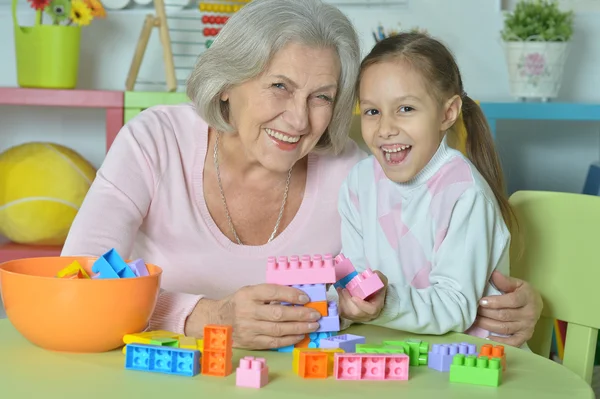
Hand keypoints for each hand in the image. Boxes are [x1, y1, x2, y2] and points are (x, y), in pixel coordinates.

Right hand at [189, 284, 321, 349]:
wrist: (217, 320)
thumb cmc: (239, 304)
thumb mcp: (250, 292)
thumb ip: (269, 293)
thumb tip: (297, 296)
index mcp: (248, 294)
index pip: (272, 292)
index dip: (291, 294)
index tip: (305, 297)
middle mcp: (247, 311)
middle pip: (278, 313)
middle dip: (300, 314)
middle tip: (315, 314)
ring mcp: (249, 328)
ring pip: (278, 330)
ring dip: (299, 328)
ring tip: (312, 325)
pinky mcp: (251, 342)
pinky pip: (274, 342)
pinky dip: (289, 339)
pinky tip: (300, 335)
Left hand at [337, 271, 387, 322]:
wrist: (372, 296)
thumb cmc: (376, 289)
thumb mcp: (381, 281)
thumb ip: (379, 277)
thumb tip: (374, 273)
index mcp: (376, 307)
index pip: (371, 310)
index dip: (361, 305)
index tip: (354, 297)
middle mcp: (368, 315)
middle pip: (356, 312)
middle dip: (347, 300)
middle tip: (343, 289)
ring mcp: (359, 317)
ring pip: (348, 313)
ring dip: (342, 301)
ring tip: (340, 290)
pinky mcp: (351, 317)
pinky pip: (344, 313)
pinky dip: (340, 304)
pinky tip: (340, 295)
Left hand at [473, 271, 542, 346]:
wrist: (536, 304)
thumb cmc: (522, 292)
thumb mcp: (517, 283)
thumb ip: (505, 281)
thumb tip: (494, 274)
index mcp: (528, 298)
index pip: (511, 301)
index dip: (495, 302)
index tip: (481, 301)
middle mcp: (529, 314)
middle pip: (505, 315)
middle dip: (486, 313)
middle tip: (474, 310)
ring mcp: (528, 327)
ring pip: (505, 328)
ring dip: (487, 325)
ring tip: (475, 320)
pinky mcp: (525, 337)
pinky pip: (512, 342)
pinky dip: (500, 341)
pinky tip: (487, 338)